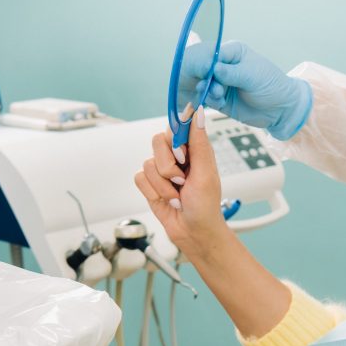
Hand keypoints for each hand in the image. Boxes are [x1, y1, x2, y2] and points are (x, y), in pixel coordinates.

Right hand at [134, 107, 225, 260]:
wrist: (193, 232)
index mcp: (194, 150)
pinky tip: (167, 200)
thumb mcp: (206, 173)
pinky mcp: (150, 184)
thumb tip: (198, 113)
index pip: (176, 127)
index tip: (183, 156)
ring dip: (163, 184)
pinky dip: (153, 191)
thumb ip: (199, 143)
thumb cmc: (205, 206)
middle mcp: (177, 157)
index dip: (176, 139)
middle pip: (158, 142)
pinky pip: (139, 178)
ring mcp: (162, 170)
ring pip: (148, 162)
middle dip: (168, 166)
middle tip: (182, 180)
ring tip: (177, 195)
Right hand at [183, 41, 311, 139]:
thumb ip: (232, 73)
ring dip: (207, 90)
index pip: (211, 52)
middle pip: (202, 68)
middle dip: (203, 77)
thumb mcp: (253, 75)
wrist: (280, 109)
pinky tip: (220, 102)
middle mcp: (223, 66)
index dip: (205, 62)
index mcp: (232, 52)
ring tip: (220, 95)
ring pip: (203, 84)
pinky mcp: (220, 99)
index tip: (206, 71)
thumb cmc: (271, 85)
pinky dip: (210, 100)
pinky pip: (207, 98)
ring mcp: (221, 83)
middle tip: (209, 86)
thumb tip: (213, 69)